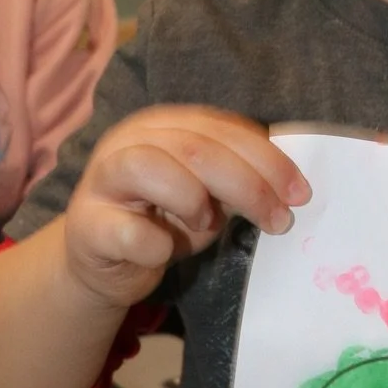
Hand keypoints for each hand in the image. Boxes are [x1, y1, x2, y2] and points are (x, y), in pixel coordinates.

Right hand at [64, 106, 309, 311]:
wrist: (106, 264)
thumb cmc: (164, 220)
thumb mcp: (210, 193)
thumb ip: (240, 177)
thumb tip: (292, 186)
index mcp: (166, 123)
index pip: (223, 129)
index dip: (267, 159)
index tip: (301, 193)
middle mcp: (130, 139)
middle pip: (196, 148)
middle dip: (249, 185)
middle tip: (280, 220)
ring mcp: (102, 178)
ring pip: (152, 167)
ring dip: (194, 202)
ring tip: (206, 225)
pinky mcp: (85, 224)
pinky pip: (129, 232)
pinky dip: (157, 245)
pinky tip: (165, 251)